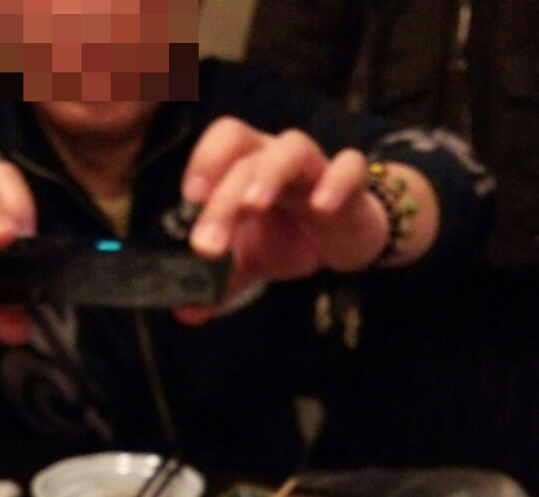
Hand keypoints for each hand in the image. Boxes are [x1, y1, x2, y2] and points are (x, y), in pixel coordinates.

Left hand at [175, 118, 434, 324]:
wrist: (346, 241)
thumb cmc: (291, 236)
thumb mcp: (253, 260)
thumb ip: (220, 282)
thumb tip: (185, 312)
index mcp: (247, 166)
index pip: (223, 141)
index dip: (204, 159)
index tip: (188, 199)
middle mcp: (276, 156)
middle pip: (247, 157)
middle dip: (224, 198)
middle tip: (209, 246)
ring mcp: (316, 166)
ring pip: (293, 148)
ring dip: (269, 173)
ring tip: (253, 205)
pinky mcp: (353, 183)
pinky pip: (350, 166)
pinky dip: (336, 181)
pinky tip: (322, 207)